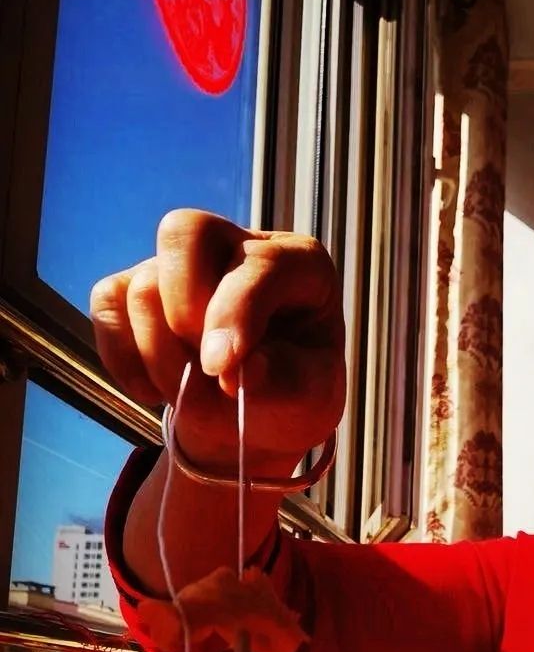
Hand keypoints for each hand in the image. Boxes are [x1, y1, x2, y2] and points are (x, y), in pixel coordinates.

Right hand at [90, 210, 345, 470]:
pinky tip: (154, 391)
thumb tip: (240, 370)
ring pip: (144, 284)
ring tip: (190, 394)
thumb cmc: (291, 396)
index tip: (220, 370)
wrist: (255, 419)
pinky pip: (107, 304)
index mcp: (299, 264)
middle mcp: (239, 246)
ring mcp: (183, 264)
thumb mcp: (309, 399)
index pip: (260, 264)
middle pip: (186, 231)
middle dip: (185, 308)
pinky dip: (123, 358)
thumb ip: (283, 381)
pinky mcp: (137, 286)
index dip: (233, 314)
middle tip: (204, 367)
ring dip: (160, 355)